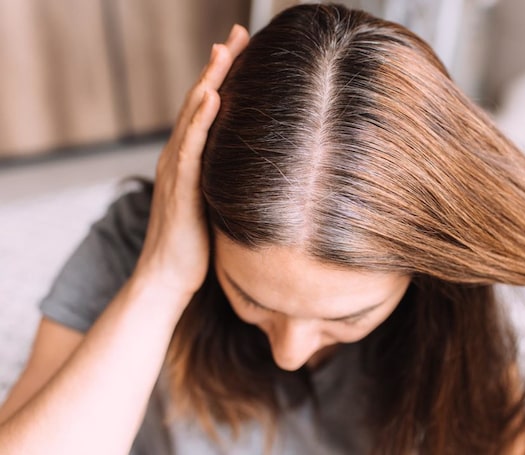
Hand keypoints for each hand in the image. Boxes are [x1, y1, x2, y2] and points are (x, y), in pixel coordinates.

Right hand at [134, 25, 248, 300]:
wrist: (168, 277)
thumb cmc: (196, 245)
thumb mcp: (216, 204)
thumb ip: (227, 182)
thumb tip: (257, 173)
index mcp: (190, 160)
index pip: (208, 110)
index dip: (224, 78)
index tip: (244, 50)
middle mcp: (180, 158)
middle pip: (200, 103)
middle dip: (218, 67)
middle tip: (236, 34)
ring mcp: (177, 171)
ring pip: (193, 118)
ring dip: (208, 82)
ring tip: (223, 51)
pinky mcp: (180, 189)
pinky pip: (190, 149)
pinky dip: (200, 121)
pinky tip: (212, 98)